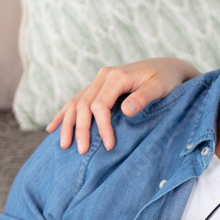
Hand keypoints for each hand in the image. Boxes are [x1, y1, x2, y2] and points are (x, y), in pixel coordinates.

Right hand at [46, 58, 200, 153]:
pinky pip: (76, 101)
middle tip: (82, 151)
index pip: (100, 105)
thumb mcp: (160, 87)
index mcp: (116, 76)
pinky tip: (53, 127)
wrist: (167, 67)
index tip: (109, 145)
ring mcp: (98, 81)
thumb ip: (143, 98)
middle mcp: (103, 76)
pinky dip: (65, 115)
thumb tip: (125, 110)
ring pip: (76, 103)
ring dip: (68, 124)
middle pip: (83, 105)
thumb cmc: (167, 78)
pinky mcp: (98, 87)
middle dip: (81, 129)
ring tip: (64, 145)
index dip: (101, 126)